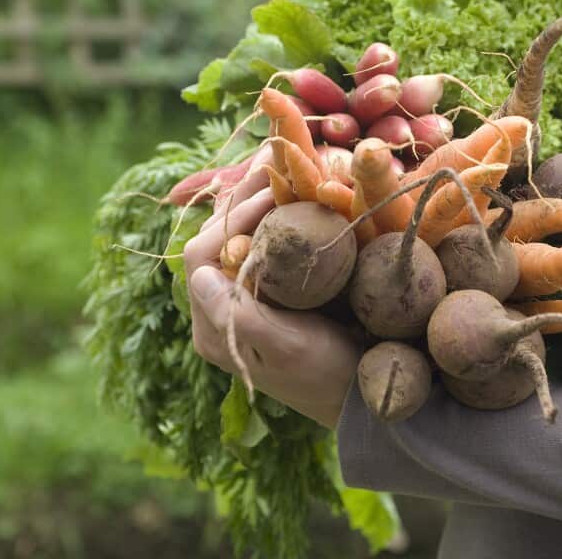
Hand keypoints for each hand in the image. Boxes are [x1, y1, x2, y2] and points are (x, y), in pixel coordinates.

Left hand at [183, 180, 359, 429]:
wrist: (363, 401)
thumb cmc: (329, 377)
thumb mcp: (287, 350)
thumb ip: (237, 316)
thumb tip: (197, 274)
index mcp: (214, 327)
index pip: (203, 254)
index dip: (233, 217)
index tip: (274, 192)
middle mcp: (219, 311)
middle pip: (216, 237)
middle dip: (242, 196)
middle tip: (275, 160)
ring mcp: (243, 299)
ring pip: (237, 234)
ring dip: (255, 198)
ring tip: (280, 162)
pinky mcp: (269, 292)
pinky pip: (260, 242)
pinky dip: (272, 212)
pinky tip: (293, 188)